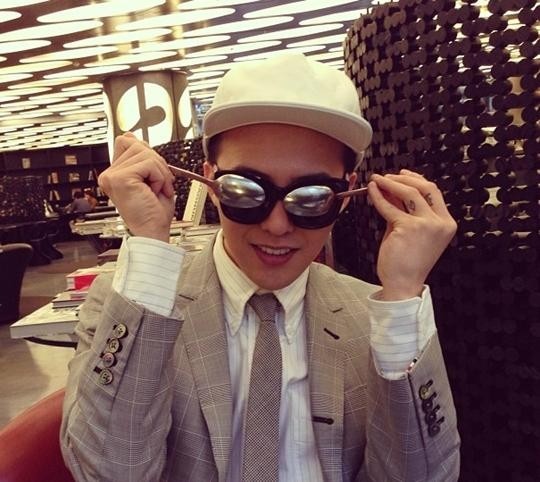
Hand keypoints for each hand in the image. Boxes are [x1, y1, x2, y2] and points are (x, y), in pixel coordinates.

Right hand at [98, 132, 175, 241]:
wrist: (153, 233)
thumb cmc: (154, 213)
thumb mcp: (150, 178)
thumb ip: (141, 157)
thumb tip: (131, 136)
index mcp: (114, 174)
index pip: (128, 142)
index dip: (148, 155)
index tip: (154, 176)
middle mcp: (109, 175)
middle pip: (137, 145)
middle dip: (157, 164)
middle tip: (159, 186)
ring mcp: (112, 176)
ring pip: (145, 153)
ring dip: (160, 172)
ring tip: (157, 190)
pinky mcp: (120, 179)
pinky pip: (149, 163)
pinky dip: (160, 177)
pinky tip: (155, 191)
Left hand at [367, 169, 456, 300]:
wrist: (403, 283)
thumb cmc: (406, 261)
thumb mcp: (409, 230)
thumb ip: (404, 210)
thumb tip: (392, 188)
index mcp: (446, 223)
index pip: (433, 192)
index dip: (416, 180)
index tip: (403, 174)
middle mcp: (440, 223)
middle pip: (425, 188)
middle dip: (404, 178)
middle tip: (387, 176)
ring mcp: (427, 225)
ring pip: (409, 193)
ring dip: (390, 183)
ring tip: (377, 180)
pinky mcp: (409, 228)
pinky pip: (390, 208)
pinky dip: (378, 197)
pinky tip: (371, 191)